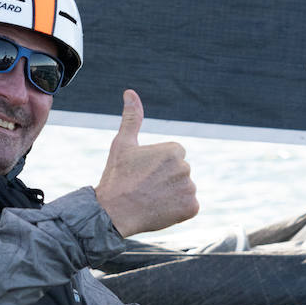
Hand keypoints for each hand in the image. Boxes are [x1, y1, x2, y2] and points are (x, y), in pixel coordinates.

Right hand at [94, 90, 197, 236]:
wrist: (113, 212)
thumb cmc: (116, 177)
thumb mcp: (122, 144)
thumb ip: (132, 118)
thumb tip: (130, 92)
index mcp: (173, 150)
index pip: (174, 156)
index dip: (157, 166)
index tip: (143, 173)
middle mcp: (185, 167)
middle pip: (179, 172)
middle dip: (166, 179)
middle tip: (145, 187)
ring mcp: (189, 188)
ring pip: (184, 189)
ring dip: (172, 195)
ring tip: (151, 199)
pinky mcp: (191, 208)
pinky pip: (189, 207)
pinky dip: (178, 210)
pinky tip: (161, 210)